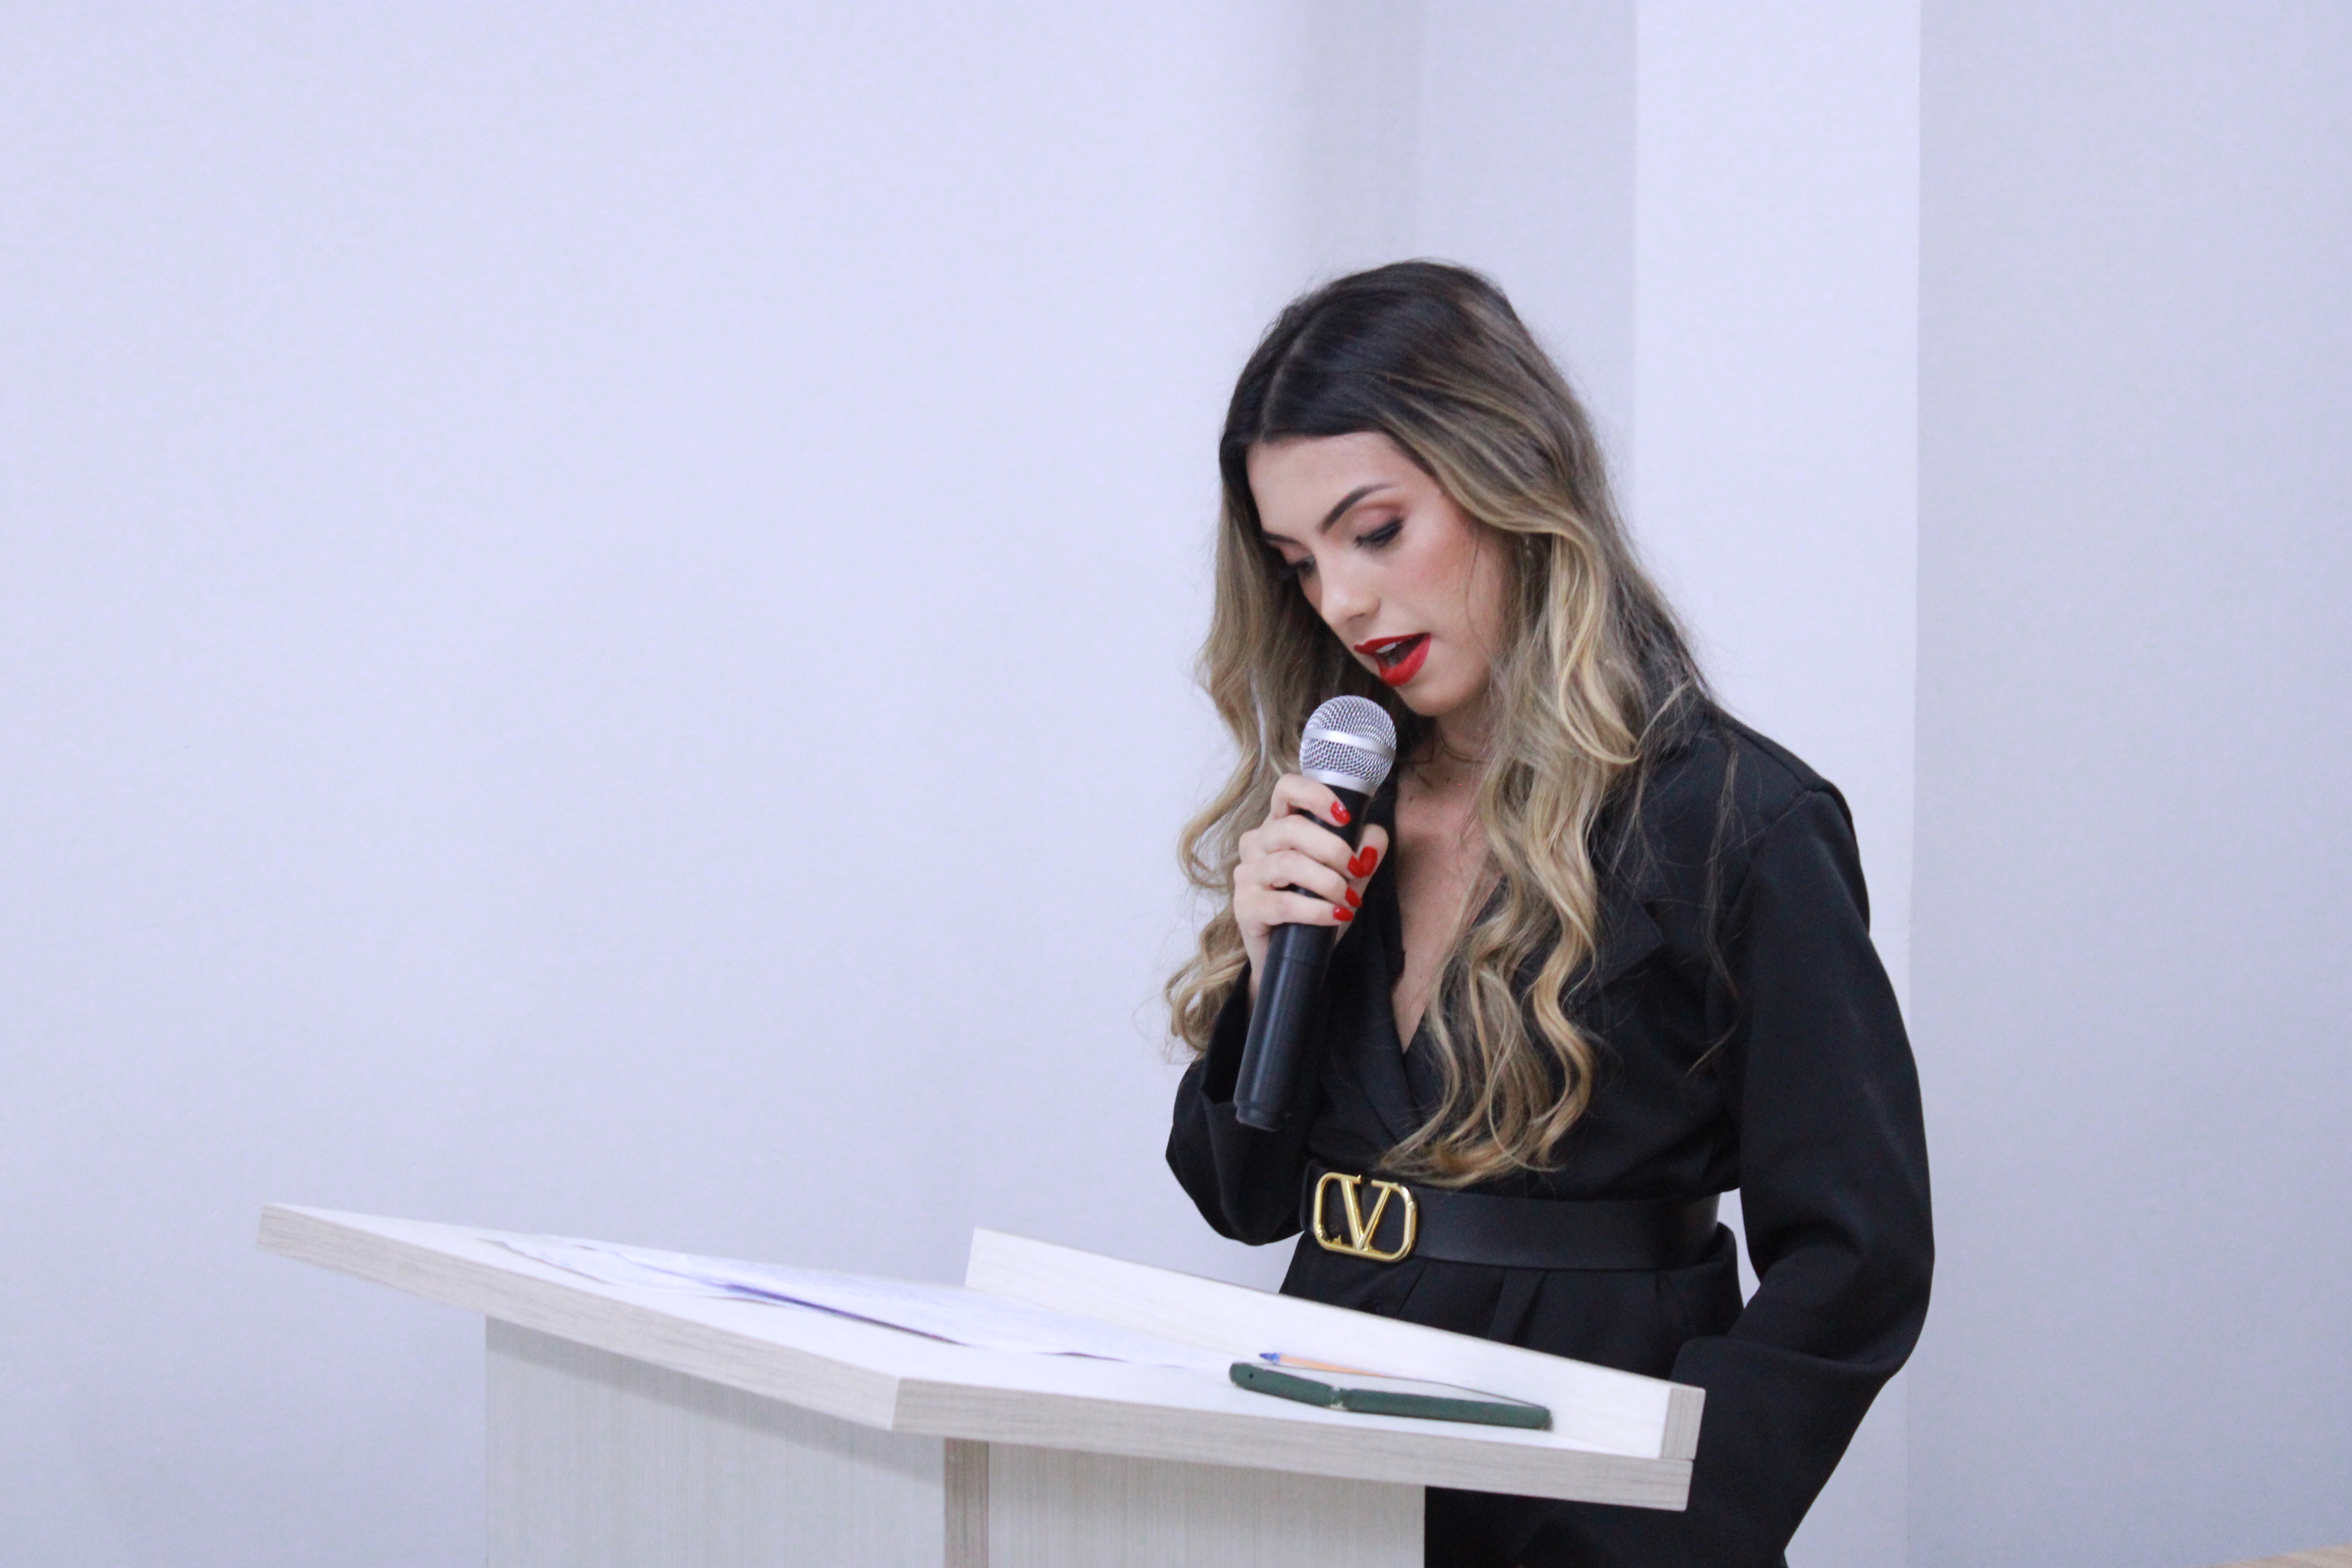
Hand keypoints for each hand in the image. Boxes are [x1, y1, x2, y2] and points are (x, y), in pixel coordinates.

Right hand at [1233, 774, 1390, 999]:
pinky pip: (1283, 904)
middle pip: (1290, 828)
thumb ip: (1363, 853)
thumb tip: (1374, 836)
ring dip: (1328, 882)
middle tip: (1356, 870)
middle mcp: (1257, 844)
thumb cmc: (1316, 908)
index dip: (1315, 795)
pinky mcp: (1245, 908)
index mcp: (1279, 826)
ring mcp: (1247, 876)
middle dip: (1332, 848)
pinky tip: (1336, 916)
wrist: (1294, 959)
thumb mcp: (1348, 879)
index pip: (1287, 789)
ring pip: (1288, 865)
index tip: (1345, 816)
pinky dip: (1317, 909)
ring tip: (1349, 900)